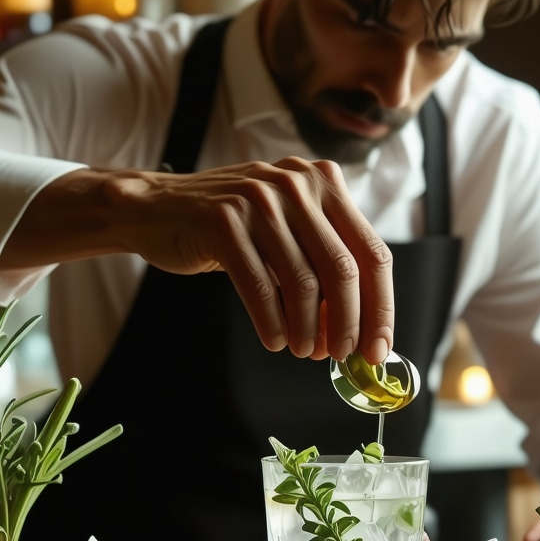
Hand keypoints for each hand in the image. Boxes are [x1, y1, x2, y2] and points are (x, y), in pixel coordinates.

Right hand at [8, 160, 394, 364]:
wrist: (159, 209)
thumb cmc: (234, 229)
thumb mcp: (288, 230)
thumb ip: (325, 264)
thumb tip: (360, 333)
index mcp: (325, 183)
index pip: (372, 253)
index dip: (381, 308)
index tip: (378, 350)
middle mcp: (297, 183)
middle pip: (343, 269)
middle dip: (347, 325)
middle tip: (340, 357)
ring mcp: (260, 198)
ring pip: (302, 282)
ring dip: (308, 330)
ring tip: (303, 351)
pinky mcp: (223, 220)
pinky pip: (260, 286)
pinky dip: (273, 322)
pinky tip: (276, 340)